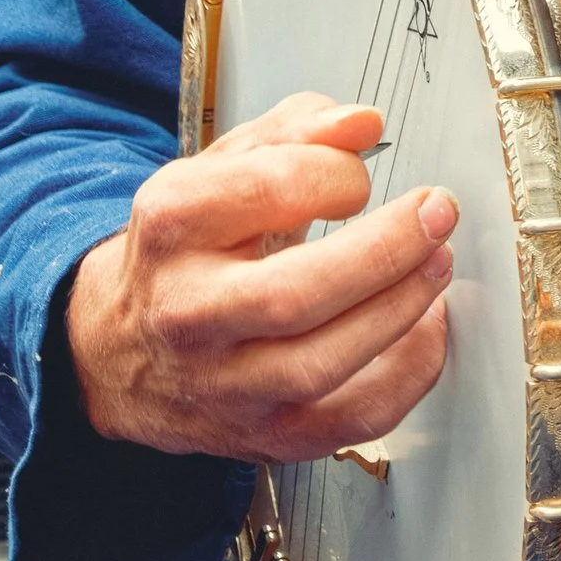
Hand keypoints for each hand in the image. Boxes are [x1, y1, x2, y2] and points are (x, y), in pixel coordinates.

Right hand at [65, 93, 454, 465]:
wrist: (123, 349)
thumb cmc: (188, 249)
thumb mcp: (221, 169)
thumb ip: (297, 131)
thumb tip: (364, 124)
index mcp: (173, 226)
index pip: (268, 190)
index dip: (337, 173)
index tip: (361, 174)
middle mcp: (188, 312)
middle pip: (294, 292)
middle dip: (386, 248)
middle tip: (437, 212)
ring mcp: (224, 386)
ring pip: (322, 362)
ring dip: (402, 306)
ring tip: (437, 260)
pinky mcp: (264, 436)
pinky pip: (352, 420)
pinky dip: (408, 373)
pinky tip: (426, 324)